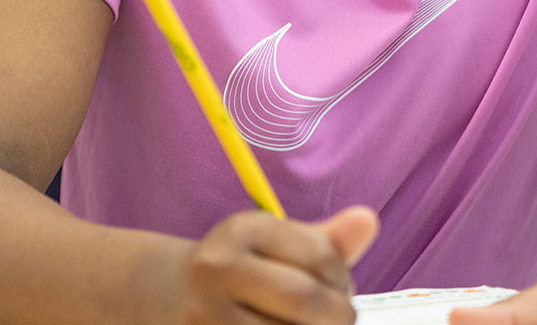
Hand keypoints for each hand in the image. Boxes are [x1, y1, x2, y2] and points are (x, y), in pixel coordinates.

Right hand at [173, 206, 378, 324]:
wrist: (167, 294)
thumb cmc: (241, 268)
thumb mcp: (276, 244)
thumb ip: (326, 242)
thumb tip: (369, 221)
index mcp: (242, 230)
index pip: (320, 256)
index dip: (344, 279)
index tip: (339, 287)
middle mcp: (217, 268)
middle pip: (304, 300)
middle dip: (337, 316)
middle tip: (338, 318)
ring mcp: (204, 315)